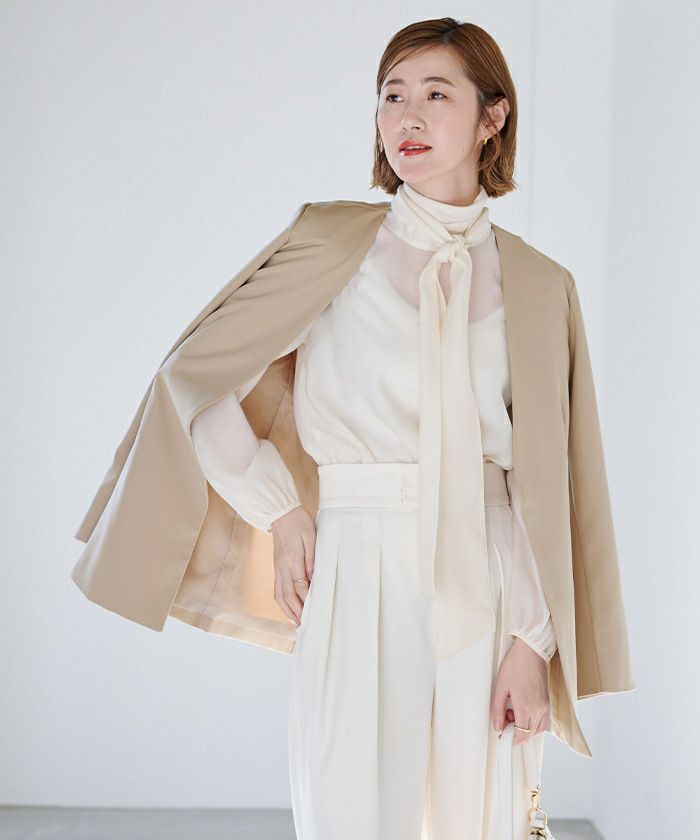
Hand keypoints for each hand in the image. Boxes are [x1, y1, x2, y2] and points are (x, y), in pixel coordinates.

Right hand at [270, 505, 315, 625]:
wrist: (281, 513)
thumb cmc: (298, 522)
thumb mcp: (310, 536)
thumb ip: (312, 558)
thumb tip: (313, 578)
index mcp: (292, 560)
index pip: (300, 586)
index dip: (307, 600)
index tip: (315, 611)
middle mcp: (282, 567)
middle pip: (288, 595)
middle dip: (297, 611)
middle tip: (306, 624)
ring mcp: (277, 568)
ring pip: (280, 594)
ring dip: (288, 609)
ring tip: (296, 621)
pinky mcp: (276, 567)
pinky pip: (277, 588)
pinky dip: (282, 601)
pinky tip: (288, 606)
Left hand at [491, 637, 550, 744]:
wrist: (531, 651)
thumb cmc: (515, 665)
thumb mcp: (501, 687)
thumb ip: (498, 709)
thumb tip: (498, 726)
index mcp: (525, 706)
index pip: (521, 735)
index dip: (510, 738)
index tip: (502, 735)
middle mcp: (538, 709)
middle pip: (529, 734)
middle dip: (515, 732)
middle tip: (504, 717)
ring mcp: (544, 706)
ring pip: (537, 730)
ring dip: (525, 728)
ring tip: (513, 711)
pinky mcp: (547, 702)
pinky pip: (542, 721)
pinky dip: (533, 723)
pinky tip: (523, 711)